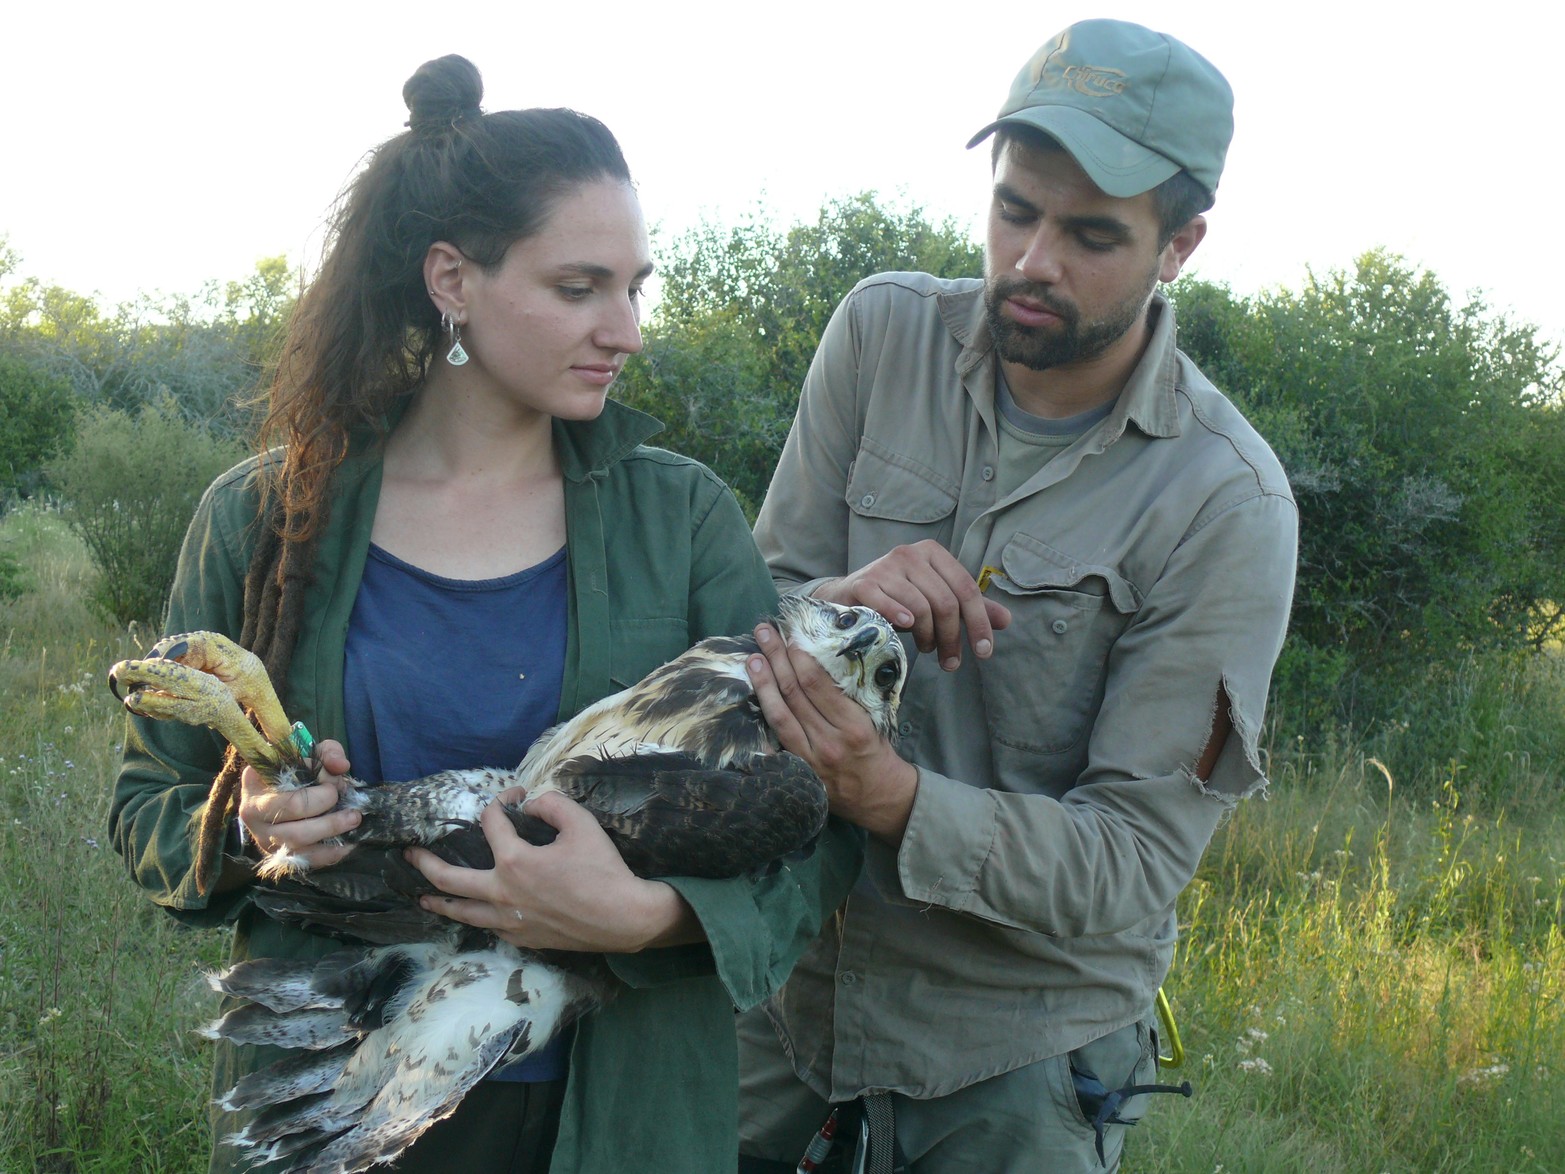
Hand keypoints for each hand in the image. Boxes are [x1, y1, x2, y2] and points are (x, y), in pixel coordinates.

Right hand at [236, 739, 358, 868]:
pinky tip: (349, 843)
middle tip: (351, 806)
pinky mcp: (277, 855)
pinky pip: (304, 859)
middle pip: (293, 812)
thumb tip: (341, 766)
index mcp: (256, 780)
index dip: (318, 787)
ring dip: (331, 830)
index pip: (287, 781)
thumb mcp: (311, 754)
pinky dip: (330, 853)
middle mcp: (253, 810)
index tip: (335, 782)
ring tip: (353, 820)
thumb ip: (328, 752)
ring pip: (297, 839)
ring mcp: (263, 836)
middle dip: (328, 806)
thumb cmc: (298, 772)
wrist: (283, 796)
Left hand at [405, 789, 698, 952]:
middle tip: (410, 852)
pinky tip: (473, 913)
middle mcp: (503, 892)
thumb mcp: (582, 823)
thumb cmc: (603, 870)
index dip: (499, 803)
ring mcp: (509, 920)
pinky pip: (487, 926)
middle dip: (425, 863)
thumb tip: (532, 805)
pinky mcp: (521, 938)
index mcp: (515, 861)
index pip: (491, 824)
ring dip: (439, 899)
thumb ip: (552, 804)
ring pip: (462, 911)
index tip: (513, 798)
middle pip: (450, 879)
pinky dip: (474, 916)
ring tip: (423, 894)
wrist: (623, 918)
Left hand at [747, 624, 919, 842]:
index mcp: (852, 725)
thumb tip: (823, 660)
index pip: (817, 684)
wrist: (880, 798)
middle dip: (776, 658)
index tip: (790, 635)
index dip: (798, 656)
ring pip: (779, 714)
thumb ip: (850, 696)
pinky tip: (752, 696)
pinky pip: (776, 739)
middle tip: (764, 632)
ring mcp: (810, 757)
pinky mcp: (798, 769)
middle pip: (794, 693)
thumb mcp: (874, 721)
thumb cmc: (879, 753)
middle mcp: (828, 741)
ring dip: (763, 683)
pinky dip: (764, 715)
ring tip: (753, 657)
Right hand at [815, 540, 1010, 670]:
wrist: (848, 597)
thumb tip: (1006, 620)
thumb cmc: (898, 598)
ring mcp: (885, 566)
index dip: (979, 623)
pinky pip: (888, 604)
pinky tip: (906, 630)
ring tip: (926, 648)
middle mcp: (910, 553)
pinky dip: (899, 618)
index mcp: (933, 553)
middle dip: (953, 638)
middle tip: (950, 662)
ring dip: (928, 637)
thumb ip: (968, 608)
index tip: (984, 652)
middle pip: (945, 601)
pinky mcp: (864, 583)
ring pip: (921, 608)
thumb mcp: (935, 599)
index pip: (966, 589)